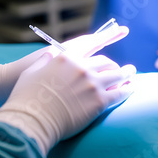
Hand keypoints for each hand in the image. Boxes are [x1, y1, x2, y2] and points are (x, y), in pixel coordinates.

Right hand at [0, 24, 129, 109]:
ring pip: (117, 75)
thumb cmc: (27, 97)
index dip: (105, 40)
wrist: (31, 120)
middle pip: (105, 62)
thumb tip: (50, 55)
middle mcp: (82, 67)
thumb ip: (46, 61)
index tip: (115, 37)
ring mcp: (92, 84)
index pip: (90, 45)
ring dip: (126, 74)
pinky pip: (118, 93)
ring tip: (131, 74)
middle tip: (119, 68)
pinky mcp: (98, 101)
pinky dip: (127, 90)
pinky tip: (131, 88)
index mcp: (67, 56)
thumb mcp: (33, 71)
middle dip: (113, 65)